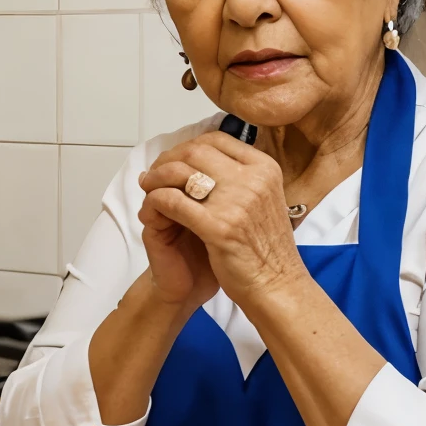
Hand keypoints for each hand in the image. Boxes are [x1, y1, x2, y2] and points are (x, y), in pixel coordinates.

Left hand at [138, 132, 304, 310]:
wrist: (277, 285)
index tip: (175, 160)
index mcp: (265, 169)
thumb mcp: (266, 201)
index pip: (218, 140)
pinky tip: (152, 206)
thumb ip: (244, 180)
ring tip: (148, 187)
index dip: (189, 146)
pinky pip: (174, 202)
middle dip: (169, 159)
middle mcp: (252, 179)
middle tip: (155, 174)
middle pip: (196, 151)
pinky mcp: (218, 227)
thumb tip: (207, 164)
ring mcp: (236, 202)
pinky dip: (157, 200)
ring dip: (157, 177)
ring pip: (181, 172)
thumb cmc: (268, 247)